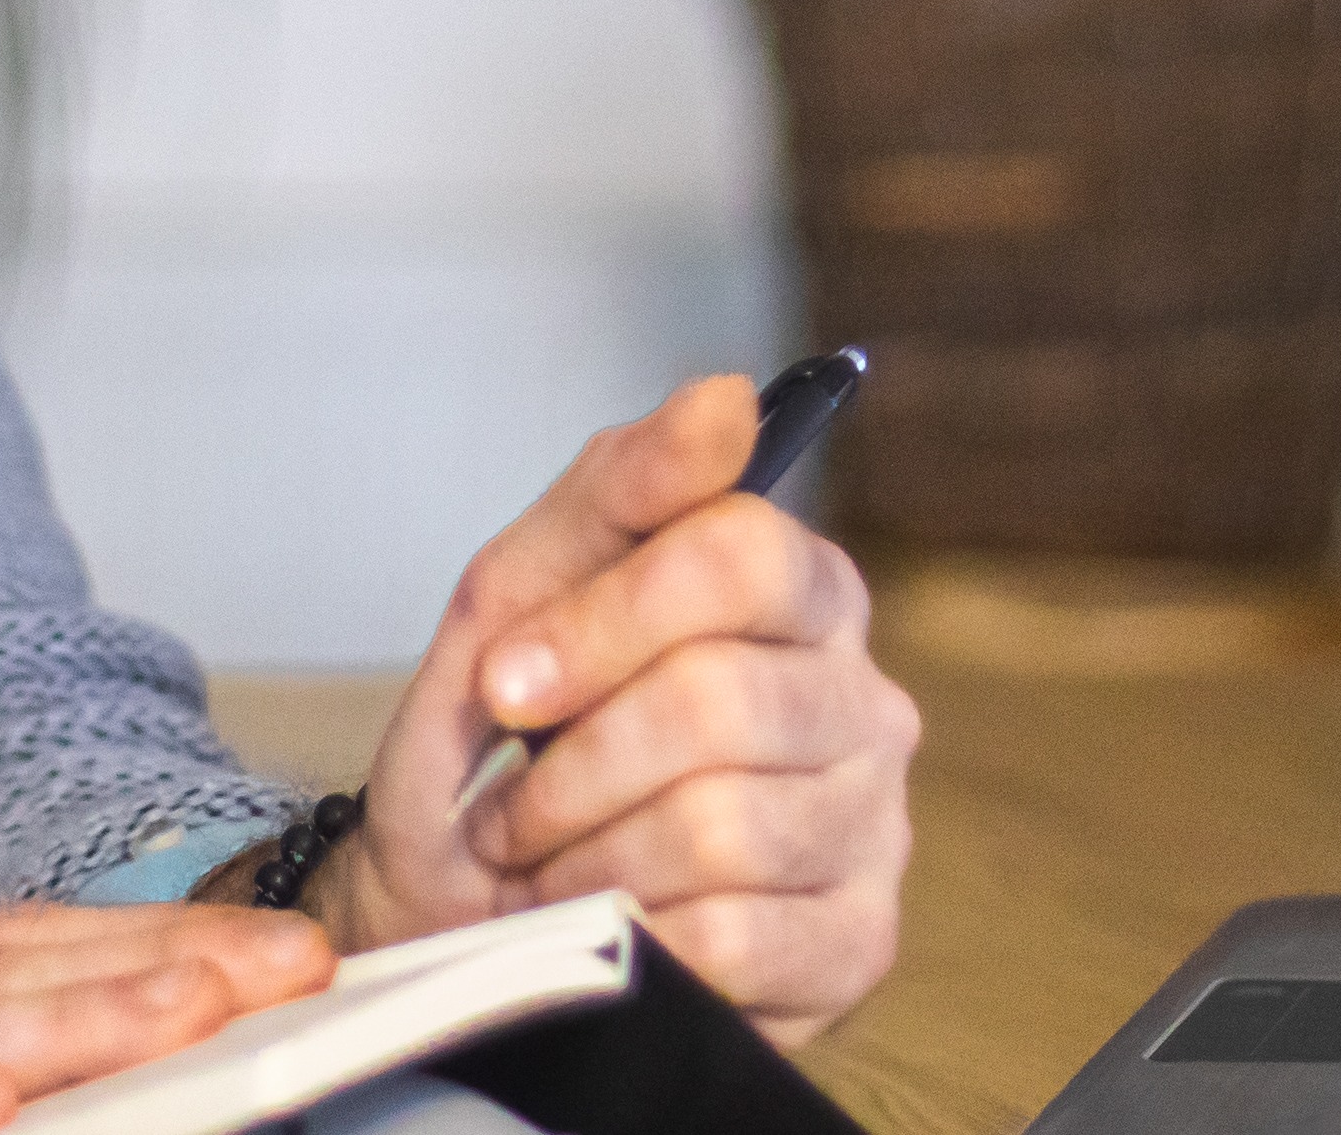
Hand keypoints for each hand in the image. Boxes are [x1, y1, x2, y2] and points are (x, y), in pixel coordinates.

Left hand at [320, 374, 922, 1046]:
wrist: (464, 917)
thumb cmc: (504, 748)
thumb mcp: (520, 596)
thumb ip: (621, 488)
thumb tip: (726, 396)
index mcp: (803, 592)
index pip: (741, 553)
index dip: (602, 622)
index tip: (505, 683)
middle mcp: (866, 701)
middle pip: (720, 698)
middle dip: (573, 765)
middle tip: (508, 808)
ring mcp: (875, 826)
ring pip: (721, 826)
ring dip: (587, 857)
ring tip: (543, 871)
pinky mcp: (858, 943)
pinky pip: (739, 938)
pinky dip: (636, 937)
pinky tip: (611, 928)